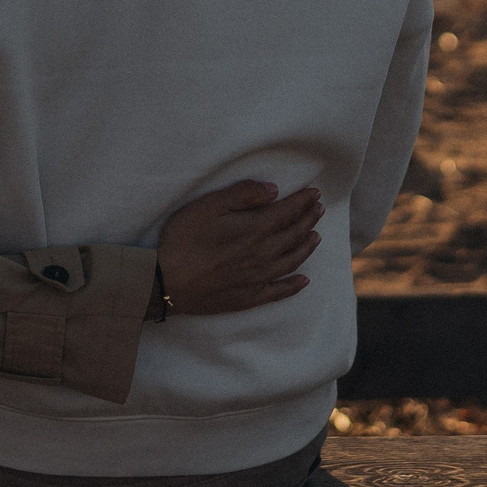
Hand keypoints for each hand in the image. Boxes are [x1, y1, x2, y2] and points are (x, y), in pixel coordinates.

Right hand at [156, 181, 323, 317]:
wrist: (167, 282)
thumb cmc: (183, 239)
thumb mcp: (208, 206)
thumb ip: (242, 194)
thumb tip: (274, 190)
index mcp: (255, 229)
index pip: (287, 212)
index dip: (303, 201)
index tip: (314, 193)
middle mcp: (264, 254)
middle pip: (294, 234)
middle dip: (309, 219)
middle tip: (319, 209)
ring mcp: (259, 277)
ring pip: (293, 260)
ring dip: (306, 247)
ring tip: (316, 236)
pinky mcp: (250, 296)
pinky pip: (280, 291)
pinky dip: (295, 285)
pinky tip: (303, 280)